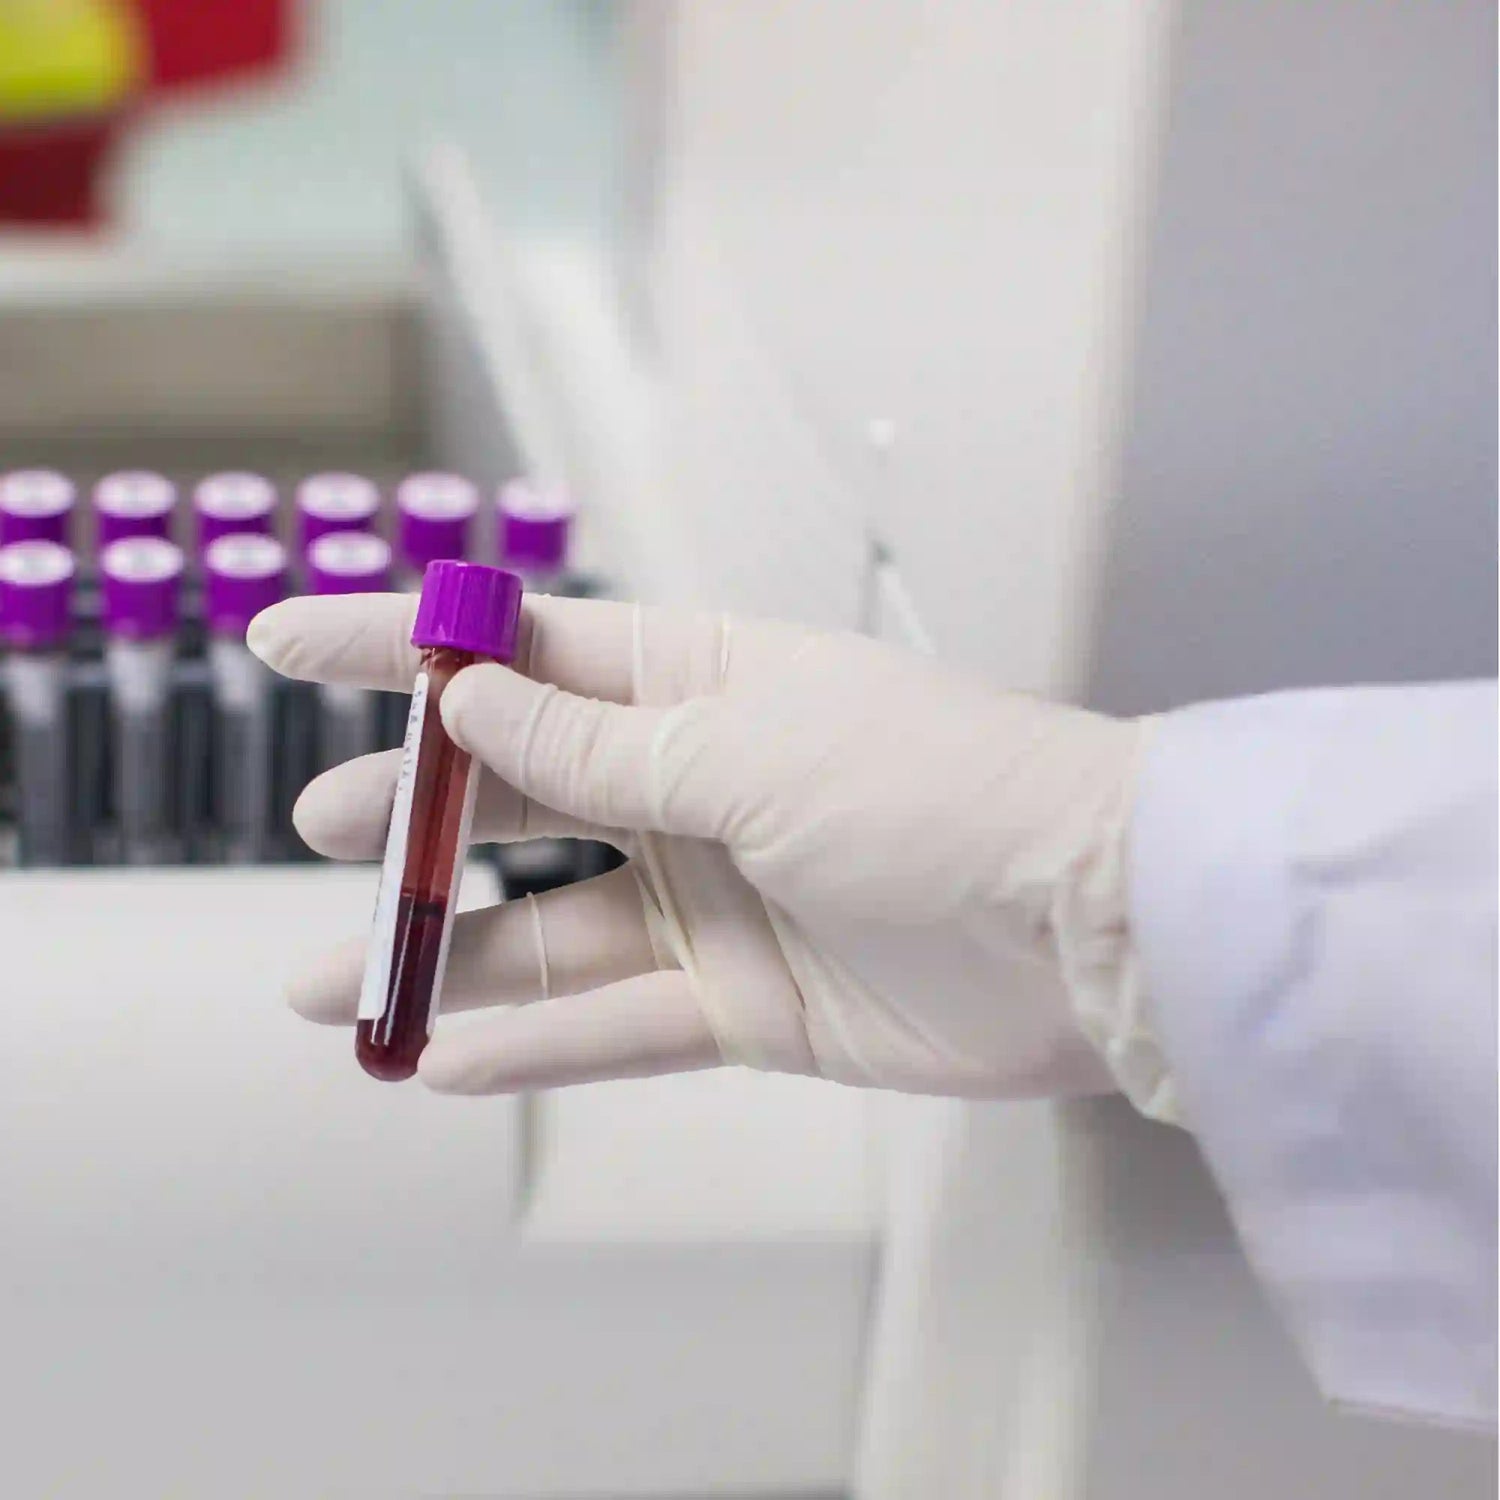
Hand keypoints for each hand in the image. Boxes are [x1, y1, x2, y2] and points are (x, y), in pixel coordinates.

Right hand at [249, 594, 1168, 1108]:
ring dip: (446, 956)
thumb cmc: (942, 794)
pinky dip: (536, 1043)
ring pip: (552, 929)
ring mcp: (717, 897)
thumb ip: (605, 747)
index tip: (285, 642)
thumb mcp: (755, 752)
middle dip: (416, 814)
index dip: (402, 647)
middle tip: (326, 830)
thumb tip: (471, 704)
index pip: (524, 654)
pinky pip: (619, 1024)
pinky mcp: (747, 1003)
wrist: (1092, 930)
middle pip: (524, 795)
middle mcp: (697, 783)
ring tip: (333, 987)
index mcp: (701, 683)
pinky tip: (445, 1058)